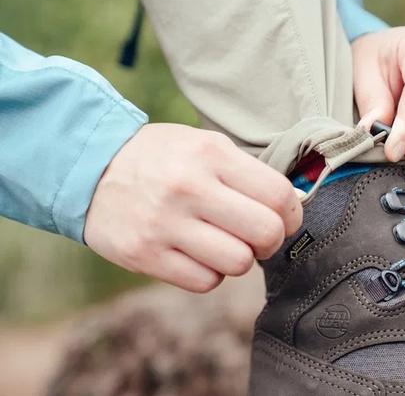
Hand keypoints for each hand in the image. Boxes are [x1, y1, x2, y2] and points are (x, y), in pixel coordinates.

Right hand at [84, 123, 302, 292]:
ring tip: (224, 243)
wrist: (89, 168)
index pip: (279, 196)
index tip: (285, 218)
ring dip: (240, 258)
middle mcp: (189, 188)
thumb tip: (292, 206)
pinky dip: (210, 273)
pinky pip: (205, 282)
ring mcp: (164, 225)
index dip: (293, 214)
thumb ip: (248, 173)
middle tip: (259, 236)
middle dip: (272, 240)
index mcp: (211, 155)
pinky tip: (198, 254)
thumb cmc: (162, 158)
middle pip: (266, 234)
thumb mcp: (204, 144)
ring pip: (238, 264)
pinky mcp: (144, 255)